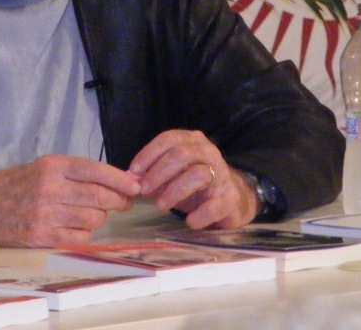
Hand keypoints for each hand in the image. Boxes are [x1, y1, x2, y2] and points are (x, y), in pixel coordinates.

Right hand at [0, 155, 140, 246]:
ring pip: (93, 219)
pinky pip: (79, 238)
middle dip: (119, 200)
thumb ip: (74, 173)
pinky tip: (76, 228)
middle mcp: (50, 188)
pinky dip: (85, 234)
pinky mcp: (40, 237)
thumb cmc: (13, 185)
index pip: (96, 170)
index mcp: (52, 165)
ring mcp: (45, 214)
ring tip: (90, 214)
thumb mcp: (42, 168)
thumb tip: (116, 182)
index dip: (120, 179)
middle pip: (100, 197)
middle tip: (125, 202)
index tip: (136, 185)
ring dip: (99, 218)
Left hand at [128, 130, 257, 229]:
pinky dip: (199, 214)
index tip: (134, 171)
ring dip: (175, 190)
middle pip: (182, 154)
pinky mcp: (229, 199)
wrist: (231, 200)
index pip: (170, 139)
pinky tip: (189, 222)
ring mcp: (222, 175)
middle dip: (159, 172)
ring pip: (198, 174)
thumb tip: (128, 180)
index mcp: (193, 142)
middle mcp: (209, 153)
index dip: (150, 153)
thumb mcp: (171, 176)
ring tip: (161, 206)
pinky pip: (214, 205)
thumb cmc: (195, 185)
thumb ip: (151, 176)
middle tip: (143, 190)